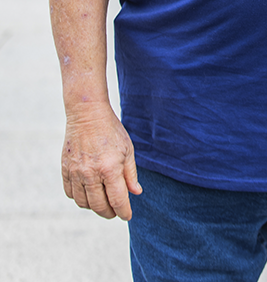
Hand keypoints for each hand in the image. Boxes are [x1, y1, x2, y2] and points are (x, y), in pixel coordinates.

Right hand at [61, 102, 141, 219]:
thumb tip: (136, 193)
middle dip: (109, 213)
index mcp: (109, 168)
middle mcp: (91, 173)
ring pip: (83, 203)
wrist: (87, 114)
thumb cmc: (111, 131)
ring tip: (102, 202)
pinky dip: (79, 198)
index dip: (123, 212)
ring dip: (94, 207)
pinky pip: (70, 193)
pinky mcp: (65, 169)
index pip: (117, 200)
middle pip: (99, 206)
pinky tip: (88, 193)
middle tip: (115, 211)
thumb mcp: (127, 149)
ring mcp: (76, 172)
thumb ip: (130, 174)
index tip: (127, 216)